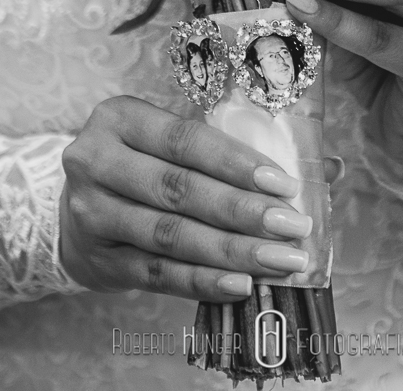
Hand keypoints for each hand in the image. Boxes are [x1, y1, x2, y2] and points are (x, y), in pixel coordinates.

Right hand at [59, 94, 315, 300]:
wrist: (73, 211)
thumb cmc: (139, 165)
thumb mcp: (167, 140)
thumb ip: (234, 148)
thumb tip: (328, 166)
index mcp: (120, 117)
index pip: (185, 139)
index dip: (236, 162)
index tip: (283, 184)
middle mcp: (96, 159)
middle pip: (179, 189)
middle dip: (242, 212)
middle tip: (293, 227)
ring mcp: (91, 212)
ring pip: (170, 236)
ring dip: (231, 251)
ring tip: (279, 260)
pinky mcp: (96, 258)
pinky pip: (157, 274)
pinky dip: (201, 282)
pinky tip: (240, 285)